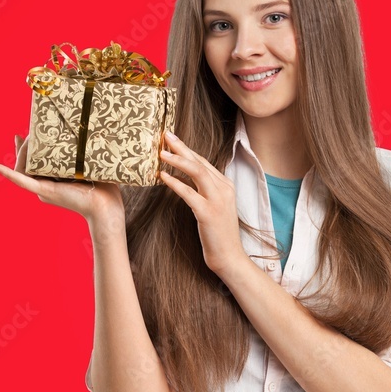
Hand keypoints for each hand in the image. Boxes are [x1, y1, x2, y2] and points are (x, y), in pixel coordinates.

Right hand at [0, 134, 121, 221]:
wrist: (106, 206)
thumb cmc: (103, 188)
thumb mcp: (89, 165)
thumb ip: (81, 153)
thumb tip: (84, 136)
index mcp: (54, 180)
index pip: (34, 162)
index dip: (26, 149)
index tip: (23, 135)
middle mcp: (45, 184)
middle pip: (27, 162)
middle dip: (25, 146)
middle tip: (28, 132)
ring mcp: (43, 188)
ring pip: (23, 167)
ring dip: (21, 151)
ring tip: (24, 138)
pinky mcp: (44, 191)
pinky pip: (22, 181)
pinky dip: (9, 174)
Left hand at [158, 131, 245, 276]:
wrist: (229, 256)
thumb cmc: (218, 233)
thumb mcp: (213, 206)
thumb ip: (203, 190)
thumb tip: (182, 177)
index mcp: (226, 185)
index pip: (204, 162)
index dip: (187, 150)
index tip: (172, 140)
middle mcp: (224, 189)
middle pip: (200, 162)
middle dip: (182, 147)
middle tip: (165, 135)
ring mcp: (217, 200)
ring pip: (197, 172)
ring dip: (178, 160)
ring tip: (161, 152)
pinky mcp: (208, 213)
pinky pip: (188, 193)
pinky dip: (175, 183)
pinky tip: (162, 176)